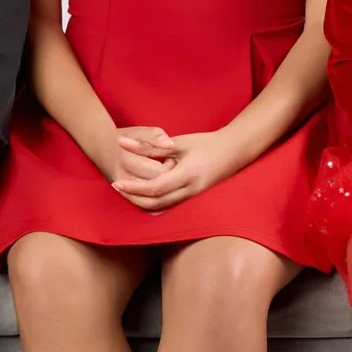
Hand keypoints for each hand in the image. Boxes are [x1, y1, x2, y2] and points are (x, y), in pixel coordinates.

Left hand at [111, 128, 245, 211]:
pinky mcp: (194, 199)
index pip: (155, 188)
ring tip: (127, 191)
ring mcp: (194, 197)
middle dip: (134, 198)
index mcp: (188, 175)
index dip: (134, 188)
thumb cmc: (207, 143)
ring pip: (162, 209)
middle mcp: (191, 190)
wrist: (235, 151)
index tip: (117, 182)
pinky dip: (154, 204)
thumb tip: (122, 142)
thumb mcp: (179, 142)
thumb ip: (150, 146)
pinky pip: (170, 207)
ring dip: (142, 203)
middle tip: (117, 187)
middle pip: (156, 203)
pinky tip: (144, 195)